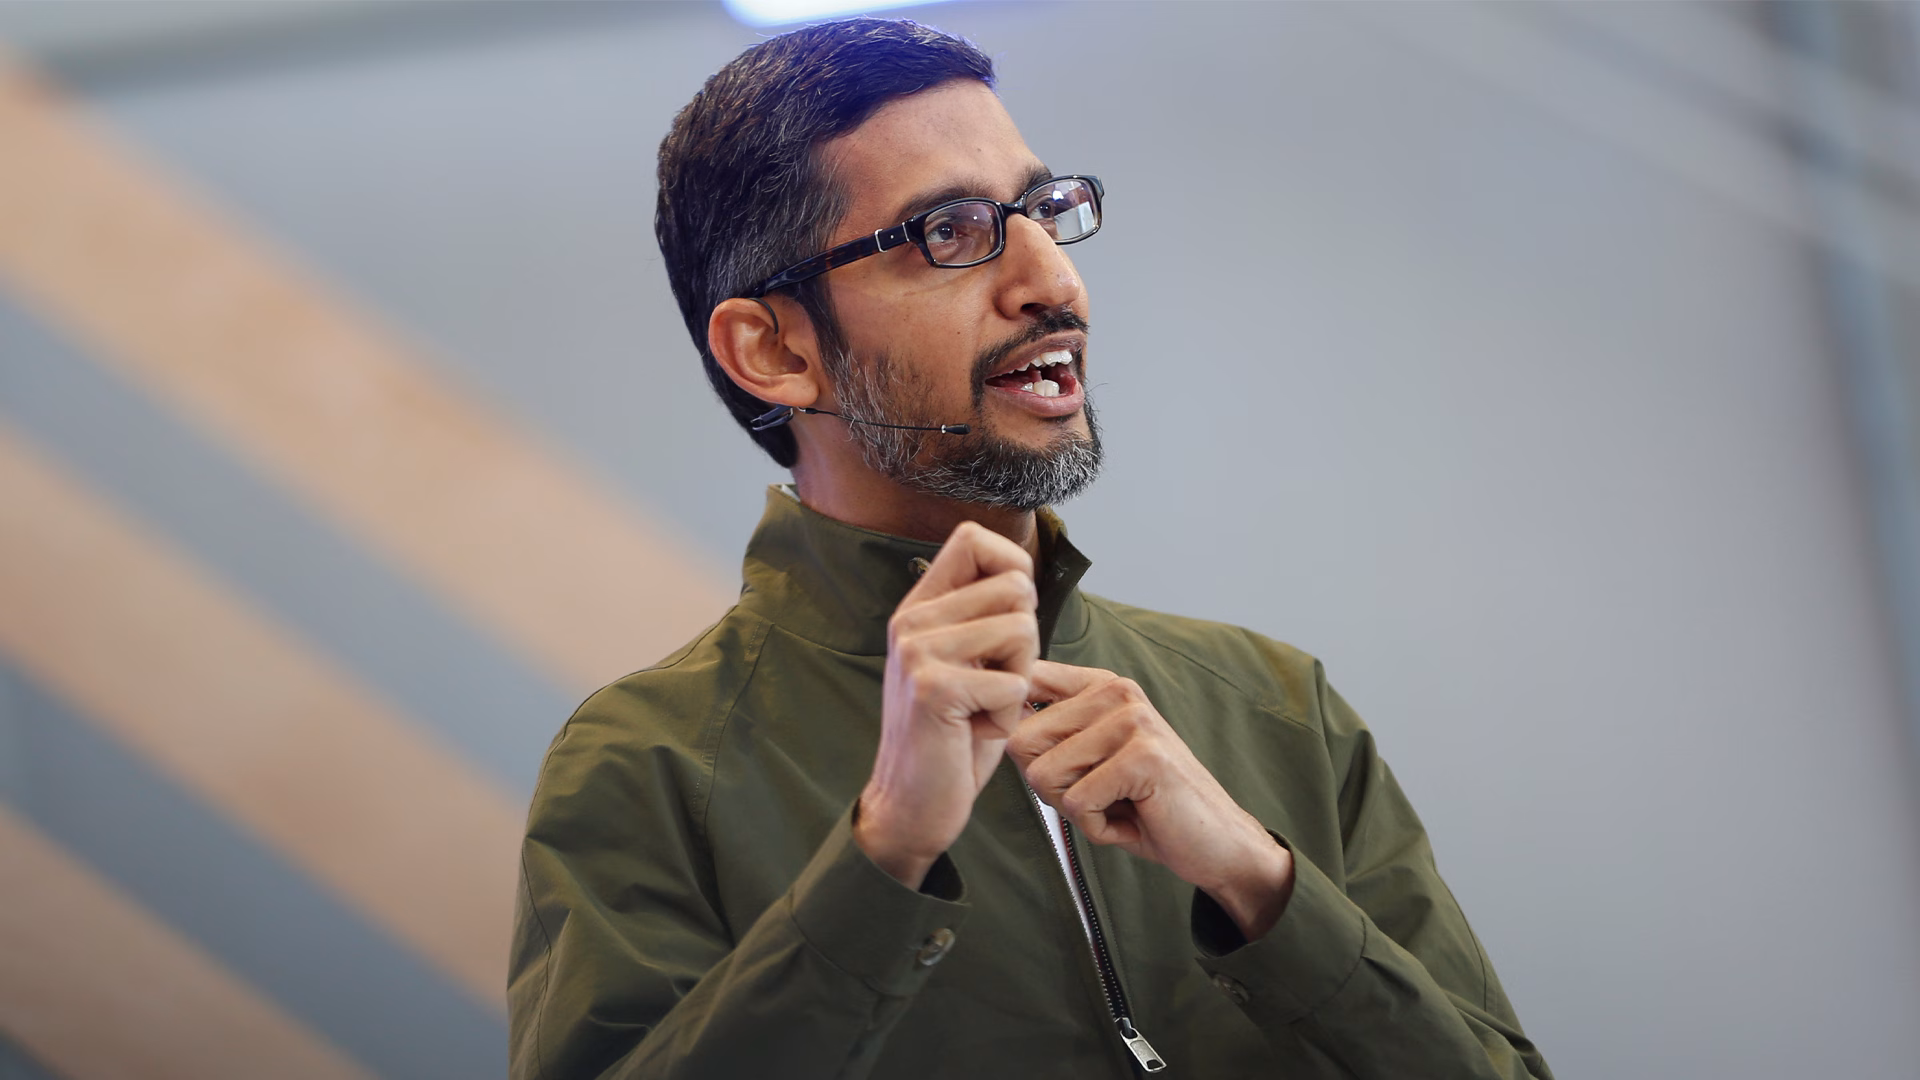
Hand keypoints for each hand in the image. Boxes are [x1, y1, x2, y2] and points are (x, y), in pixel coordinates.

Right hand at [855, 522, 1039, 888]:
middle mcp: (911, 620)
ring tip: (982, 708)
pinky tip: (974, 733)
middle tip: (992, 683)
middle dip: (1025, 643)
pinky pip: (1014, 684)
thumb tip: (1022, 573)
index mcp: (919, 608)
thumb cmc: (950, 736)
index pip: (974, 538)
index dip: (1012, 567)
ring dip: (1018, 682)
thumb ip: (982, 616)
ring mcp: (917, 651)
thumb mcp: (964, 663)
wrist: (910, 804)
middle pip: (1017, 589)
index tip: (1009, 616)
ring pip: (1022, 631)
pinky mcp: (933, 688)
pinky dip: (1007, 718)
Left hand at [1012, 660, 1294, 938]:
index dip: (1013, 725)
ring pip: (1043, 775)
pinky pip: (1077, 804)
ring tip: (1119, 805)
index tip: (1047, 756)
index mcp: (1102, 685)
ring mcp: (1132, 721)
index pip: (1024, 683)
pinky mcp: (1143, 758)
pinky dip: (1098, 828)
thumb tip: (993, 719)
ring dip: (1075, 809)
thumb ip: (1052, 733)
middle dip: (1049, 786)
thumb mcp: (1094, 757)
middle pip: (1020, 741)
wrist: (1218, 843)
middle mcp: (1116, 691)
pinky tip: (1133, 819)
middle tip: (1098, 795)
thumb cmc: (1149, 805)